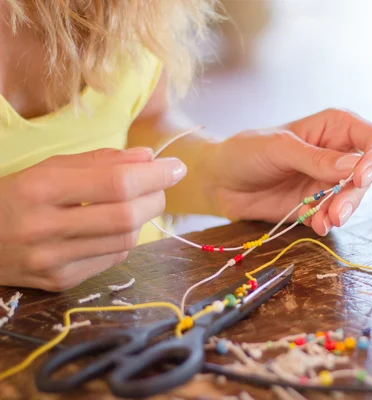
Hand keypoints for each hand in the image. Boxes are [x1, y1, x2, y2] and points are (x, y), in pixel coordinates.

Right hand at [0, 148, 186, 290]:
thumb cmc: (16, 196)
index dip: (154, 175)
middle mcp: (45, 228)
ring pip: (125, 241)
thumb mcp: (49, 168)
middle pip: (127, 216)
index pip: (116, 183)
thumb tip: (149, 159)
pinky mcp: (59, 281)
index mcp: (40, 189)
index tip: (176, 167)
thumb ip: (101, 162)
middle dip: (156, 197)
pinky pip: (112, 259)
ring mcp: (52, 261)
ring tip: (137, 203)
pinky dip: (124, 240)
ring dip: (143, 218)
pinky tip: (113, 227)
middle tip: (160, 185)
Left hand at [204, 108, 371, 234]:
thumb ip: (315, 158)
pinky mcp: (317, 205)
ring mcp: (329, 181)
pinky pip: (334, 215)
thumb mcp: (278, 148)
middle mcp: (338, 154)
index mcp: (335, 128)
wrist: (219, 181)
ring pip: (355, 197)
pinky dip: (329, 222)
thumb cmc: (246, 152)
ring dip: (345, 210)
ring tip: (328, 220)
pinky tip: (319, 226)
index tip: (360, 176)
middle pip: (370, 172)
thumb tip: (353, 167)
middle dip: (357, 192)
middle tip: (339, 210)